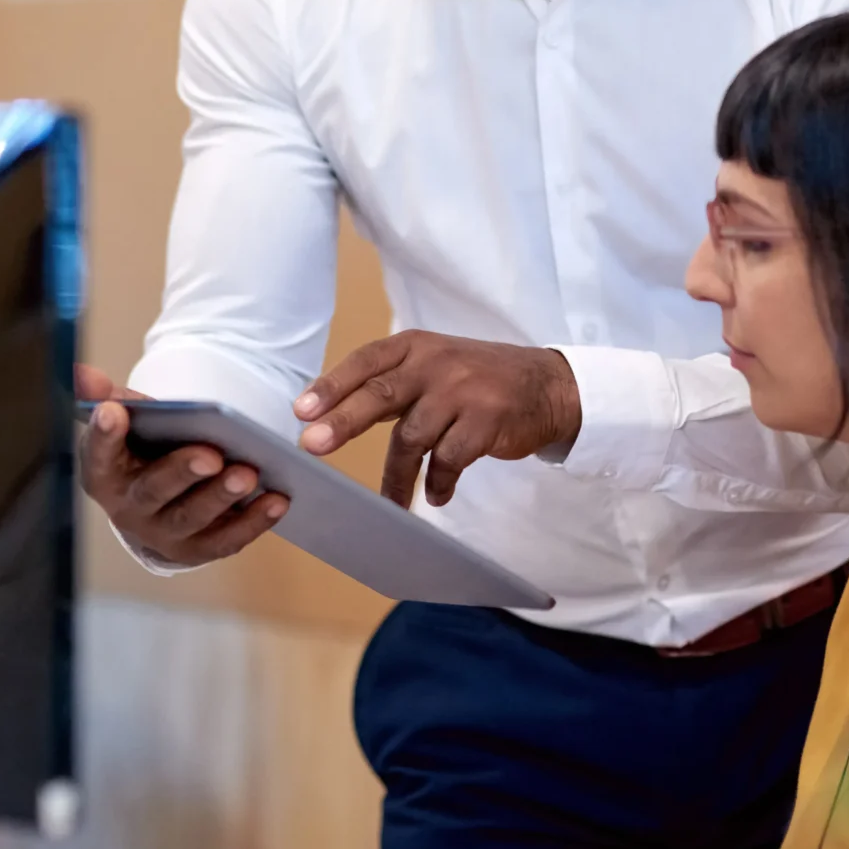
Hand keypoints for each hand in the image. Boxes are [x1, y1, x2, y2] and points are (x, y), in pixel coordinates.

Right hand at [76, 362, 287, 566]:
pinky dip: (253, 522)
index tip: (113, 411)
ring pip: (191, 519)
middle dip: (182, 472)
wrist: (159, 496)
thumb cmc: (142, 448)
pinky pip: (226, 540)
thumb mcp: (126, 420)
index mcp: (104, 473)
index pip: (98, 455)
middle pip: (153, 492)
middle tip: (212, 455)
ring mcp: (162, 534)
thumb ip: (108, 396)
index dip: (103, 435)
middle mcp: (129, 510)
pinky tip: (278, 499)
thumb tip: (84, 375)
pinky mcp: (197, 549)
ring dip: (221, 498)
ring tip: (249, 474)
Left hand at [293, 332, 582, 506]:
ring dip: (397, 477)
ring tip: (391, 503)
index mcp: (416, 346)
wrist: (547, 386)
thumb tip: (328, 417)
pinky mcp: (486, 420)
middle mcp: (436, 363)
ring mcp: (463, 391)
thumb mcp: (434, 365)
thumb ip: (390, 384)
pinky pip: (448, 459)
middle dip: (343, 422)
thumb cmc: (477, 379)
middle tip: (311, 445)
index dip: (332, 386)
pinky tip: (436, 494)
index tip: (301, 411)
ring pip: (412, 438)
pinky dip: (438, 483)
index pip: (366, 363)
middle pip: (380, 395)